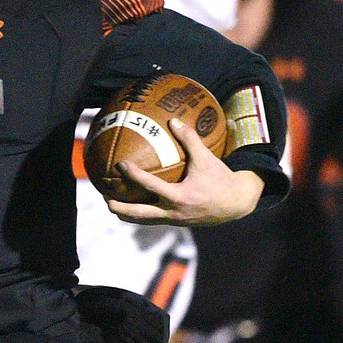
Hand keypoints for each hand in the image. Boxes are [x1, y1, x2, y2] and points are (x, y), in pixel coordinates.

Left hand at [106, 117, 263, 226]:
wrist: (238, 203)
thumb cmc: (221, 179)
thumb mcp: (206, 158)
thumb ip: (189, 139)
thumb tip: (173, 120)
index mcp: (180, 196)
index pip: (150, 185)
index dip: (133, 175)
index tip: (120, 164)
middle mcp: (174, 212)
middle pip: (138, 213)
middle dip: (119, 206)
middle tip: (104, 195)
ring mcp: (174, 220)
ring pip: (143, 220)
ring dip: (126, 213)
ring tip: (111, 202)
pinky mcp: (176, 222)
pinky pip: (153, 219)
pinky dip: (140, 213)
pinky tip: (131, 203)